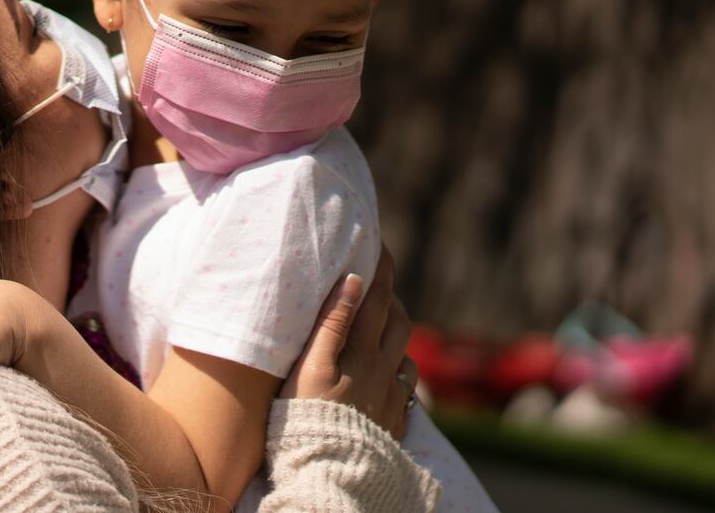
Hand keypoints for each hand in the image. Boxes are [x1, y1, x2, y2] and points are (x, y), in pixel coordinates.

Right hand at [281, 244, 417, 438]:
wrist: (329, 470)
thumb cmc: (307, 415)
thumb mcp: (310, 366)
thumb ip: (332, 323)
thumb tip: (353, 279)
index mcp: (363, 351)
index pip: (377, 297)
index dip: (381, 268)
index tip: (380, 244)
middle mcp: (385, 369)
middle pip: (399, 321)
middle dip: (391, 298)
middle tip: (375, 285)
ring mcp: (392, 395)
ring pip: (405, 352)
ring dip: (396, 332)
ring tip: (380, 326)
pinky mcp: (394, 419)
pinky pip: (407, 386)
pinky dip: (400, 369)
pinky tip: (389, 372)